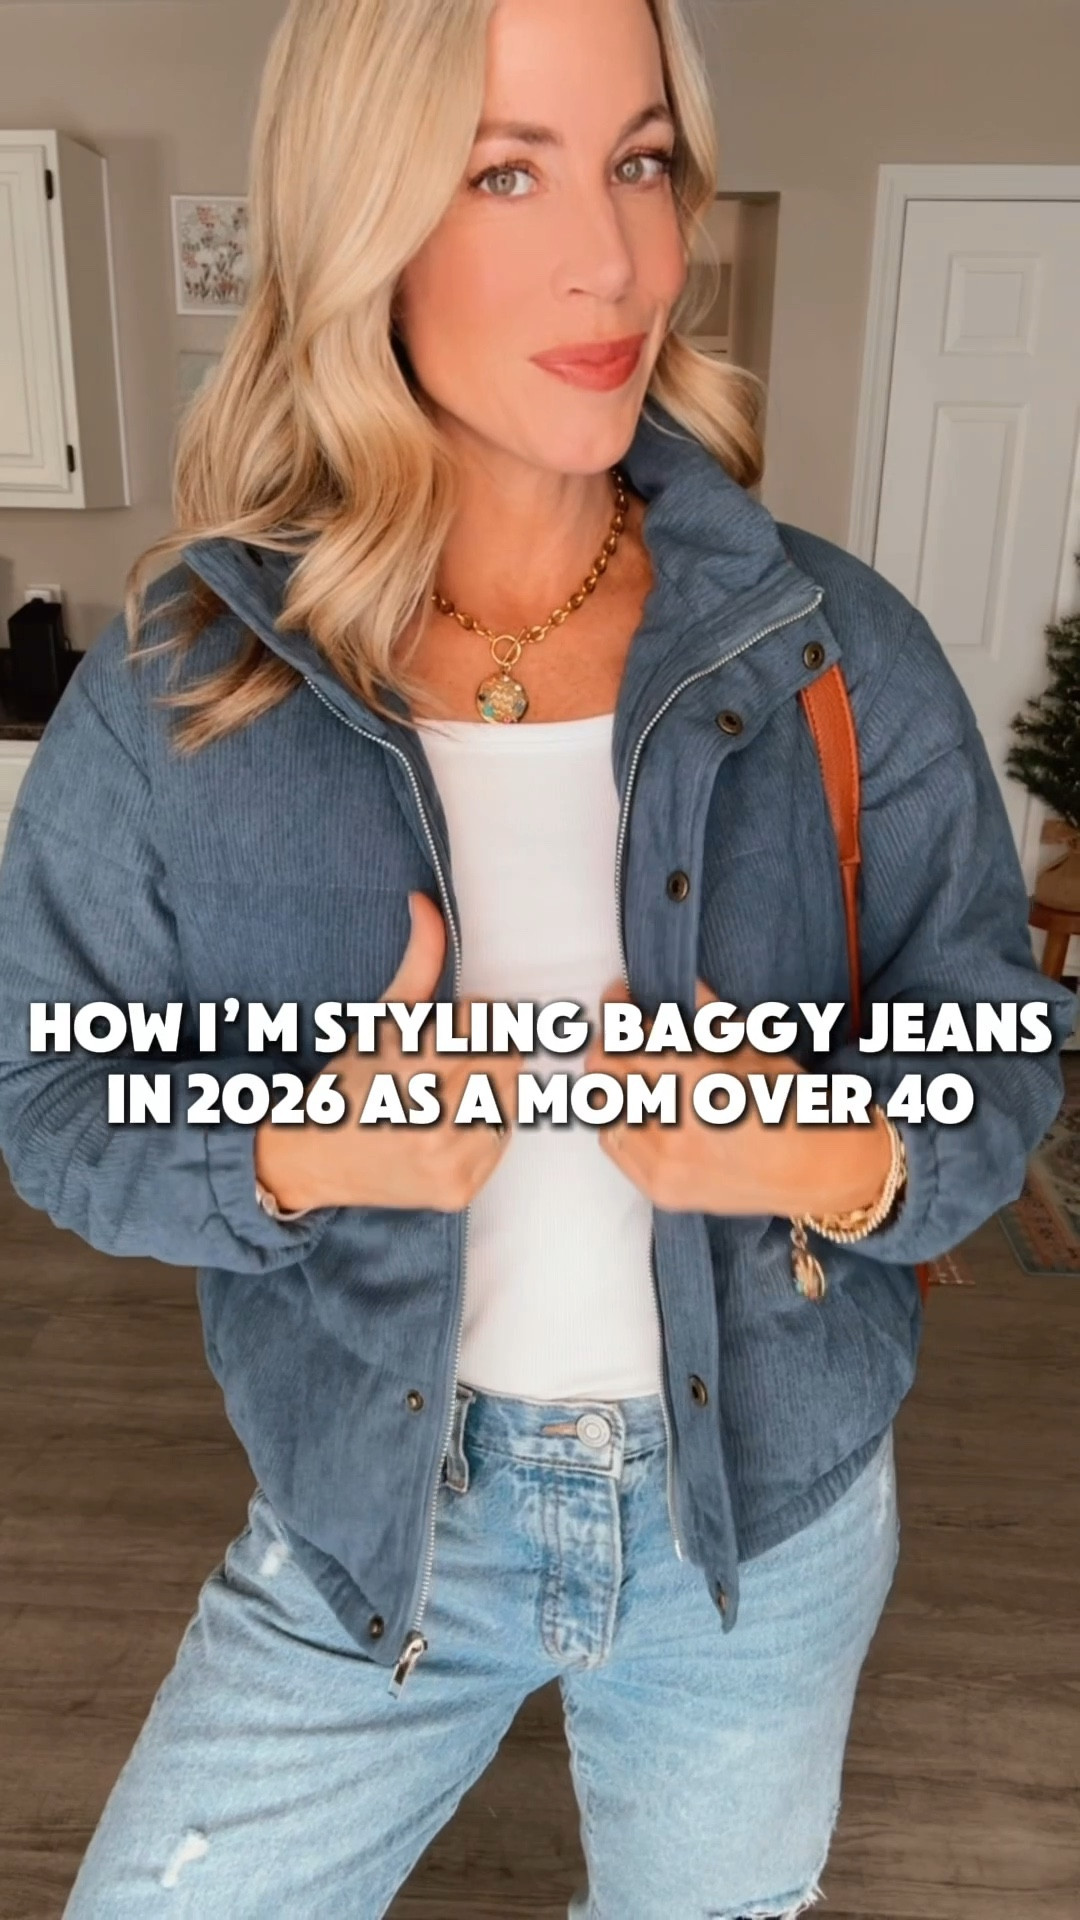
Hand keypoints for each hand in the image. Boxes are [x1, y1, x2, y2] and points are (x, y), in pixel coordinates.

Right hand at [254, 892, 516, 1212]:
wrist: (311, 1159)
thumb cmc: (348, 1080)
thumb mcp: (381, 1020)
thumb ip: (418, 963)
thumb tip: (426, 902)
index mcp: (413, 1073)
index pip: (490, 1030)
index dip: (475, 1020)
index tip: (452, 1023)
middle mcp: (435, 1124)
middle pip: (508, 1064)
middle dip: (485, 1050)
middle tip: (450, 1055)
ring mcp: (450, 1164)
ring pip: (510, 1102)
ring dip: (489, 1087)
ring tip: (448, 1089)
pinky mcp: (460, 1192)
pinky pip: (500, 1142)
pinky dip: (484, 1127)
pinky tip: (449, 1121)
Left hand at [582, 977, 892, 1217]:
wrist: (819, 1171)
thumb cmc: (794, 1103)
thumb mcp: (753, 1047)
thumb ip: (706, 1015)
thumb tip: (674, 983)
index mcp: (702, 1082)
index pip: (630, 1037)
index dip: (619, 1008)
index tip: (621, 994)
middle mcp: (675, 1127)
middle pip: (604, 1067)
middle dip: (611, 1039)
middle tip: (627, 1028)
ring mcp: (664, 1164)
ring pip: (601, 1105)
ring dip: (613, 1078)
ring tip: (636, 1068)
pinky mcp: (659, 1190)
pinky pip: (612, 1143)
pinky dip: (618, 1117)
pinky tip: (641, 1105)